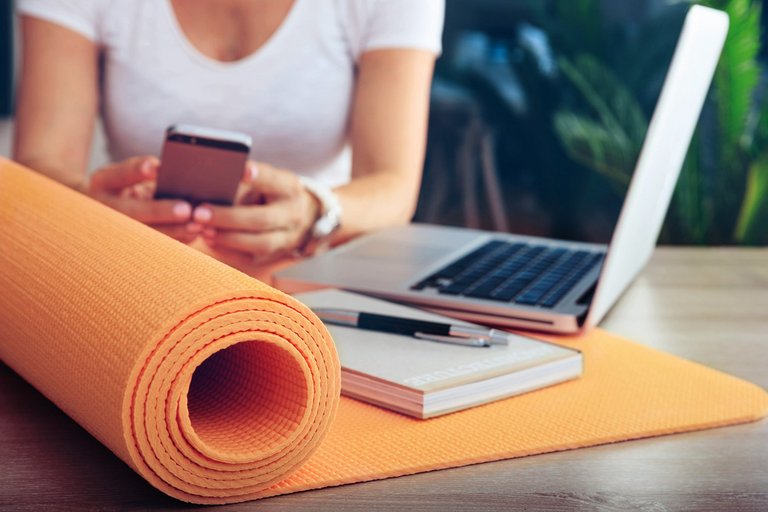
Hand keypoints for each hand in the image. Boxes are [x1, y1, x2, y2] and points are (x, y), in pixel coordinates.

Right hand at [86, 156, 195, 242]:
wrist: (109, 208)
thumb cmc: (128, 185)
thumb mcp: (130, 175)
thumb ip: (148, 173)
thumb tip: (173, 174)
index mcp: (103, 182)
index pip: (118, 175)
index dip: (135, 171)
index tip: (155, 167)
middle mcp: (105, 207)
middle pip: (132, 211)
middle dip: (159, 211)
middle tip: (186, 209)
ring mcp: (115, 230)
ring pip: (144, 233)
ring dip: (172, 230)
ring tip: (196, 226)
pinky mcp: (129, 245)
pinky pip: (154, 246)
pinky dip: (176, 239)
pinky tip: (193, 234)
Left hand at [192, 162, 319, 260]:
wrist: (303, 217)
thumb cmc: (273, 193)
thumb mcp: (267, 182)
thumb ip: (244, 183)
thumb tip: (210, 185)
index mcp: (289, 189)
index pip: (274, 180)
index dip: (259, 176)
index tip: (243, 170)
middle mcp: (292, 214)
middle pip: (262, 219)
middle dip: (229, 217)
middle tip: (200, 213)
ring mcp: (288, 238)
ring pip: (260, 243)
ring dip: (228, 238)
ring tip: (203, 230)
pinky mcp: (277, 255)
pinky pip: (252, 257)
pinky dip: (228, 249)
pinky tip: (210, 240)